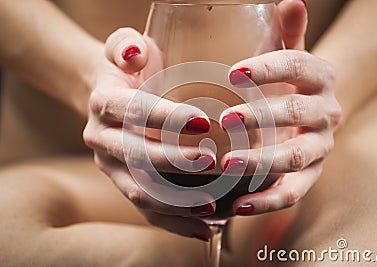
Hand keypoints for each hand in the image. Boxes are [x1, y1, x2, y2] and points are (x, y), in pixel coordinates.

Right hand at [83, 28, 215, 240]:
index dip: (164, 117)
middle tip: (212, 162)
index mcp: (103, 103)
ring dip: (175, 202)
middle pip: (135, 156)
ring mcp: (110, 167)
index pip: (131, 110)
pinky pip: (145, 210)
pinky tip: (204, 228)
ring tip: (212, 206)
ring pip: (138, 191)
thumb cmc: (127, 68)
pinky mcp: (123, 184)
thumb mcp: (121, 45)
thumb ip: (124, 44)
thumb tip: (135, 53)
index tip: (203, 122)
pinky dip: (174, 222)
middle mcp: (101, 138)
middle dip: (174, 162)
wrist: (107, 95)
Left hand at [223, 0, 341, 214]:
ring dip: (263, 162)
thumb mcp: (287, 53)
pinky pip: (293, 191)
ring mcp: (319, 147)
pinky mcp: (309, 175)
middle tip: (226, 119)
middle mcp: (325, 112)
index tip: (233, 72)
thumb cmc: (286, 82)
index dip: (269, 68)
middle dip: (263, 116)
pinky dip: (268, 200)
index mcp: (319, 77)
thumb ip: (287, 32)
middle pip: (297, 113)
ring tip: (228, 165)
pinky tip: (238, 206)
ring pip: (296, 157)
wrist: (306, 116)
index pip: (298, 65)